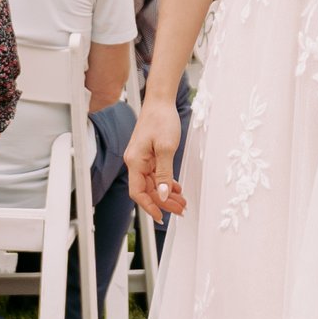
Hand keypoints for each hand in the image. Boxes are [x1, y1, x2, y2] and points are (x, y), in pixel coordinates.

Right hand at [126, 96, 186, 221]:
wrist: (160, 101)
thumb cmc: (161, 120)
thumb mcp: (166, 149)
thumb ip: (164, 174)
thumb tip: (163, 196)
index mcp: (135, 162)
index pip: (138, 192)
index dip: (149, 207)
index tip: (161, 217)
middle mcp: (135, 162)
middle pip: (147, 190)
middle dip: (163, 202)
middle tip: (181, 210)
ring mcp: (142, 159)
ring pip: (153, 183)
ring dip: (167, 194)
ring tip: (182, 202)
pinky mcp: (148, 155)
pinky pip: (156, 174)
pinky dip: (166, 182)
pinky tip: (176, 188)